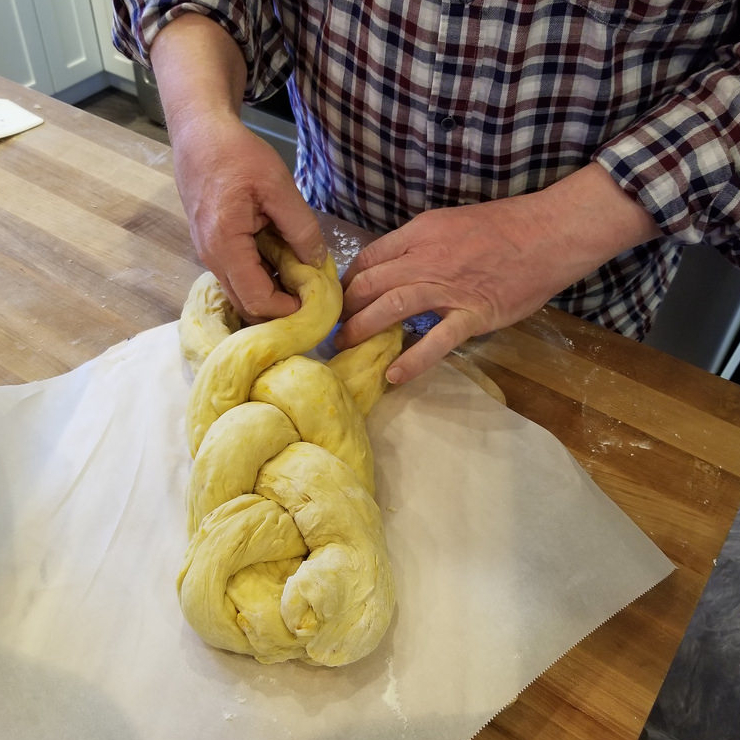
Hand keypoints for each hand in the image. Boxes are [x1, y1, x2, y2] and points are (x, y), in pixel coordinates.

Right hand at [150, 12, 324, 322]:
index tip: (315, 301)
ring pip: (242, 293)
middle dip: (280, 309)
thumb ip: (301, 228)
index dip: (287, 310)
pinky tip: (283, 265)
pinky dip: (262, 279)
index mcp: (225, 246)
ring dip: (272, 294)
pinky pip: (238, 277)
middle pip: (247, 305)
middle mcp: (212, 259)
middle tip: (312, 297)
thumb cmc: (237, 155)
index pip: (257, 300)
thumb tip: (317, 263)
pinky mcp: (213, 249)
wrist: (200, 135)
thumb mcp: (278, 186)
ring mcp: (209, 256)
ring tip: (301, 281)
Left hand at [336, 163, 660, 382]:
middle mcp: (426, 258)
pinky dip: (413, 359)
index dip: (347, 282)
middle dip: (344, 308)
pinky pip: (437, 340)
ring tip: (345, 348)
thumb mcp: (450, 223)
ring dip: (362, 329)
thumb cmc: (504, 227)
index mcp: (419, 233)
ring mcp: (449, 288)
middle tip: (332, 329)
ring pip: (392, 306)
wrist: (550, 233)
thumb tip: (393, 269)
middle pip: (370, 283)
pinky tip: (394, 375)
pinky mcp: (474, 314)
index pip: (368, 258)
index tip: (340, 300)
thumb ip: (420, 245)